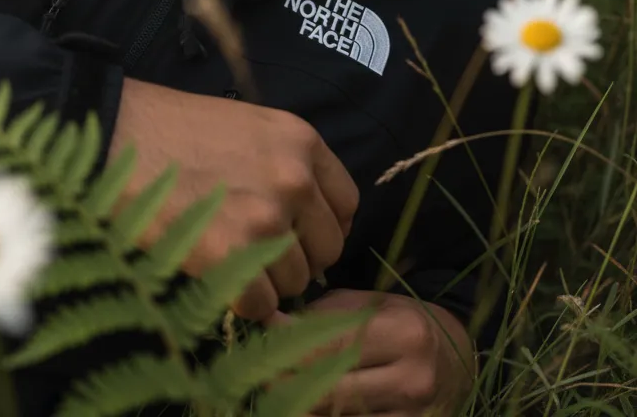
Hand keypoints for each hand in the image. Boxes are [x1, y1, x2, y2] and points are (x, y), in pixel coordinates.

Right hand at [110, 79, 358, 321]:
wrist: (117, 133)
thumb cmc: (173, 128)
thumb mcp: (246, 127)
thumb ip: (285, 166)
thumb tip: (308, 223)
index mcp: (302, 141)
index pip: (348, 204)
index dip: (323, 226)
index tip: (298, 236)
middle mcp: (294, 178)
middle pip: (328, 249)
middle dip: (297, 258)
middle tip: (255, 253)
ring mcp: (266, 218)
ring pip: (296, 282)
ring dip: (267, 282)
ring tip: (227, 259)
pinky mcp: (231, 254)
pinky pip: (262, 305)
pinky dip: (241, 304)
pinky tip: (214, 278)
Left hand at [271, 288, 474, 415]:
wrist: (458, 361)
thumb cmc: (403, 322)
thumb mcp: (371, 305)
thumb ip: (324, 316)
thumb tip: (270, 323)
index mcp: (404, 334)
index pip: (330, 345)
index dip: (286, 341)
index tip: (259, 332)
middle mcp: (412, 380)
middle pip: (329, 390)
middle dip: (285, 381)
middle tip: (255, 370)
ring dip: (299, 408)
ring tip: (273, 392)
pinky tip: (303, 408)